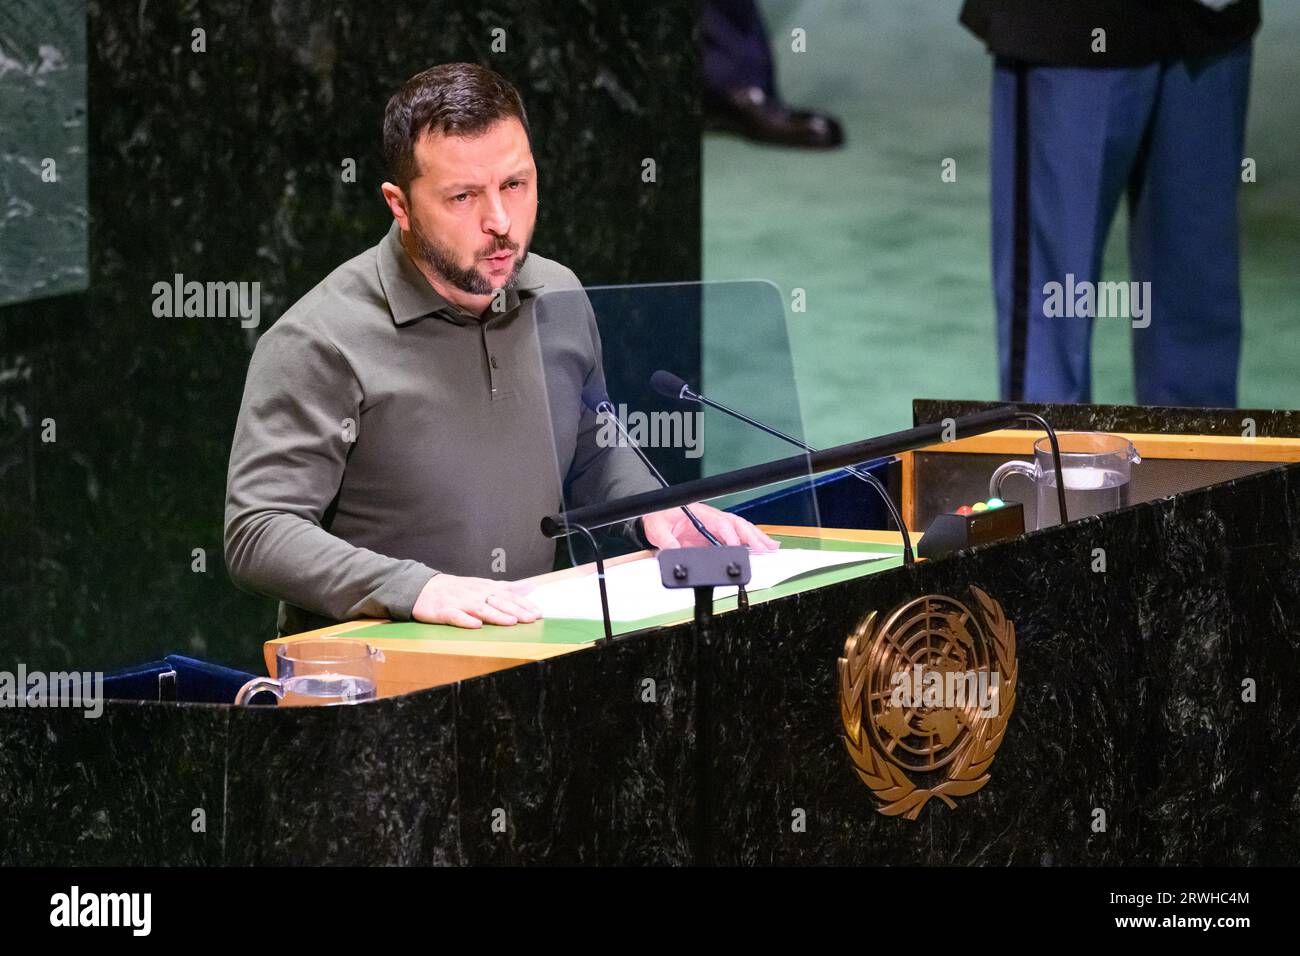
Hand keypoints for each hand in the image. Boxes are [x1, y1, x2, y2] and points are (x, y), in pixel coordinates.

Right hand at [411, 573, 541, 628]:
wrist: (424, 588)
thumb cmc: (457, 589)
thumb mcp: (483, 585)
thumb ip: (507, 587)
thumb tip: (530, 586)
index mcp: (485, 588)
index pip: (509, 596)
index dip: (524, 604)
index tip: (538, 613)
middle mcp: (475, 594)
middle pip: (498, 602)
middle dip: (516, 610)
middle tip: (532, 618)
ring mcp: (460, 602)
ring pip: (481, 609)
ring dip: (496, 615)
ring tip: (511, 621)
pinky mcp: (444, 611)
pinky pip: (456, 617)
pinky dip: (466, 621)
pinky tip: (476, 626)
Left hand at [641, 503, 779, 551]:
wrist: (654, 515)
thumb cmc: (657, 518)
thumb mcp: (658, 530)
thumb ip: (668, 542)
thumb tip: (676, 555)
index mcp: (700, 514)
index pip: (720, 523)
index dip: (730, 535)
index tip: (737, 547)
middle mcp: (711, 518)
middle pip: (736, 524)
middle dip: (752, 536)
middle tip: (765, 548)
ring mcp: (714, 526)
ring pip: (740, 529)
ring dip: (756, 537)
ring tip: (771, 547)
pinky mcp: (714, 535)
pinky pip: (735, 536)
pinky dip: (750, 541)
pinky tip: (761, 547)